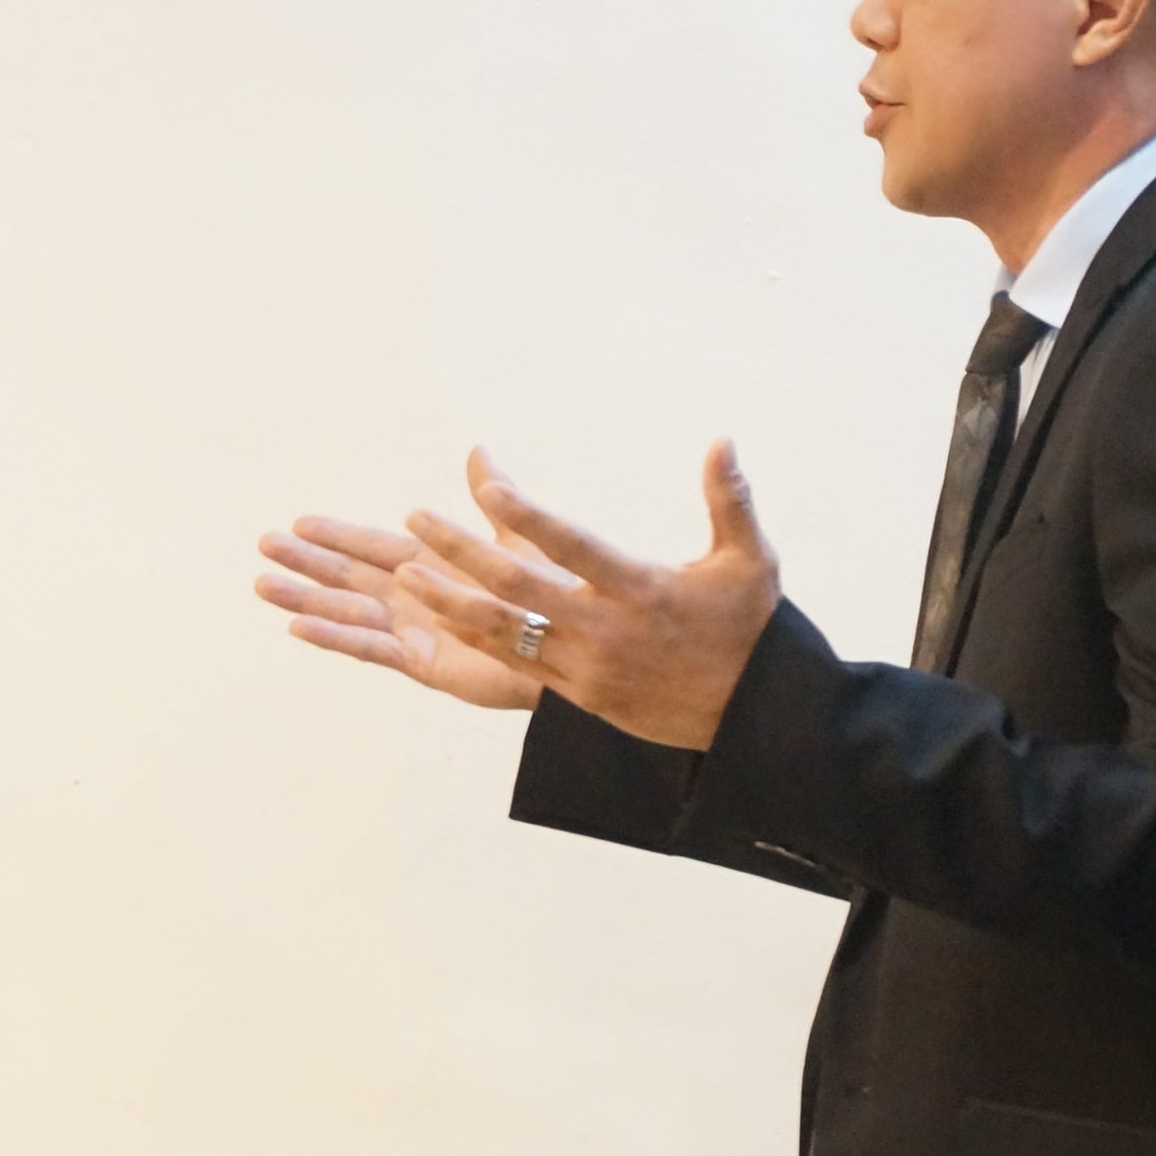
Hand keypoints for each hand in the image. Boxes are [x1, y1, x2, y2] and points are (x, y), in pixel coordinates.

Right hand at [255, 516, 542, 709]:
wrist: (566, 647)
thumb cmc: (546, 597)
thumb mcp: (514, 540)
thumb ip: (494, 495)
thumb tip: (478, 448)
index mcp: (433, 566)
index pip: (374, 547)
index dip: (338, 536)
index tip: (299, 521)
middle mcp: (416, 598)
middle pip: (350, 577)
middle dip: (309, 562)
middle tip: (265, 545)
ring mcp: (414, 632)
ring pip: (350, 612)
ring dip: (307, 599)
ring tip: (264, 585)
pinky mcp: (421, 662)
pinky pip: (371, 648)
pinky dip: (336, 636)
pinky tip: (299, 626)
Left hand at [394, 443, 781, 750]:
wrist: (746, 714)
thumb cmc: (746, 625)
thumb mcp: (749, 560)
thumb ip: (729, 499)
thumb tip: (722, 440)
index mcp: (644, 588)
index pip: (574, 546)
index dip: (529, 517)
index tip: (488, 489)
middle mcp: (607, 627)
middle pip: (519, 586)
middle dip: (461, 551)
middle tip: (416, 518)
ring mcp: (587, 665)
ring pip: (504, 630)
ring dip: (450, 600)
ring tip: (406, 575)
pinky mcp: (577, 693)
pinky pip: (515, 662)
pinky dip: (477, 634)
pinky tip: (444, 614)